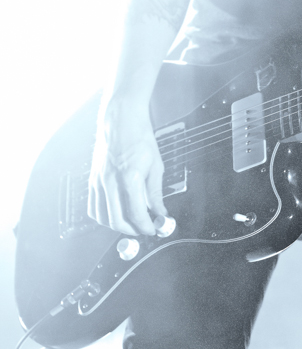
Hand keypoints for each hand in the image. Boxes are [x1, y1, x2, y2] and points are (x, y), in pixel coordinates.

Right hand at [88, 98, 167, 235]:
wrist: (121, 119)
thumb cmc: (140, 137)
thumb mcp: (156, 165)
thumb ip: (156, 192)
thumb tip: (160, 212)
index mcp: (130, 177)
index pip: (136, 213)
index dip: (146, 226)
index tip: (153, 228)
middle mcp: (111, 181)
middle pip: (116, 220)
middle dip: (131, 230)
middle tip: (142, 228)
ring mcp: (99, 180)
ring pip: (102, 217)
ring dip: (116, 225)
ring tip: (130, 222)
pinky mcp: (92, 179)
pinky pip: (92, 206)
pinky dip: (102, 216)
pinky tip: (114, 213)